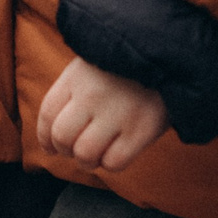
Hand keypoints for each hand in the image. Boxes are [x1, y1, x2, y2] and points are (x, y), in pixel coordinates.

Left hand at [38, 58, 171, 171]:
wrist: (172, 54)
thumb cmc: (129, 64)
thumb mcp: (94, 62)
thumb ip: (74, 90)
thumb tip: (53, 132)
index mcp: (76, 76)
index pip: (46, 114)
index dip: (44, 137)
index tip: (51, 147)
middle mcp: (92, 95)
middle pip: (62, 137)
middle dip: (66, 149)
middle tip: (78, 148)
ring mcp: (117, 113)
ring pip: (85, 154)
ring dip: (88, 160)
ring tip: (98, 153)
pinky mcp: (142, 129)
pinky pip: (114, 162)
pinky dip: (111, 163)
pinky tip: (118, 151)